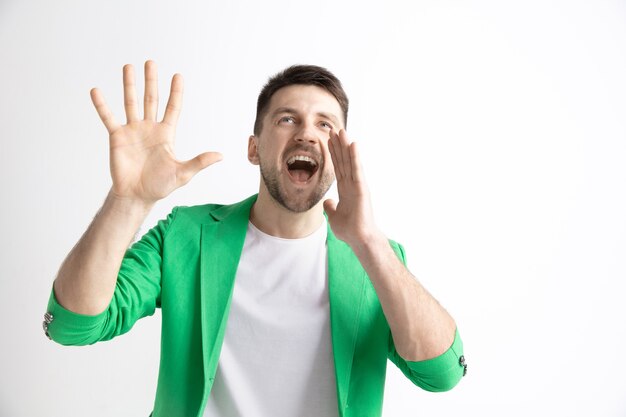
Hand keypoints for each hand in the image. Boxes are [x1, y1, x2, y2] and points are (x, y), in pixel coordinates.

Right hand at [90, 60, 221, 205]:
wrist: (137, 196)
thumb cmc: (160, 185)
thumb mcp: (183, 173)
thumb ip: (200, 162)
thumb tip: (221, 156)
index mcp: (166, 134)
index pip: (172, 108)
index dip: (175, 93)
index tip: (178, 76)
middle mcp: (149, 128)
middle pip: (151, 99)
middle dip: (151, 81)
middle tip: (150, 63)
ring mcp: (132, 131)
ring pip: (131, 103)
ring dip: (129, 85)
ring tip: (128, 66)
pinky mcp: (117, 137)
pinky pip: (108, 118)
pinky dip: (102, 105)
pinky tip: (96, 91)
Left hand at [324, 129, 382, 247]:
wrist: (359, 239)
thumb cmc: (350, 230)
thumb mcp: (334, 216)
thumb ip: (330, 207)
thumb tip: (327, 201)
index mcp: (345, 189)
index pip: (338, 167)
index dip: (333, 153)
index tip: (328, 140)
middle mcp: (352, 184)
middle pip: (343, 160)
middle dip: (338, 145)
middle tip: (333, 129)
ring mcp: (357, 185)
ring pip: (350, 161)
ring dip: (346, 145)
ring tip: (341, 131)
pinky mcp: (362, 188)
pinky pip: (357, 169)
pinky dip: (355, 157)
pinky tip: (353, 144)